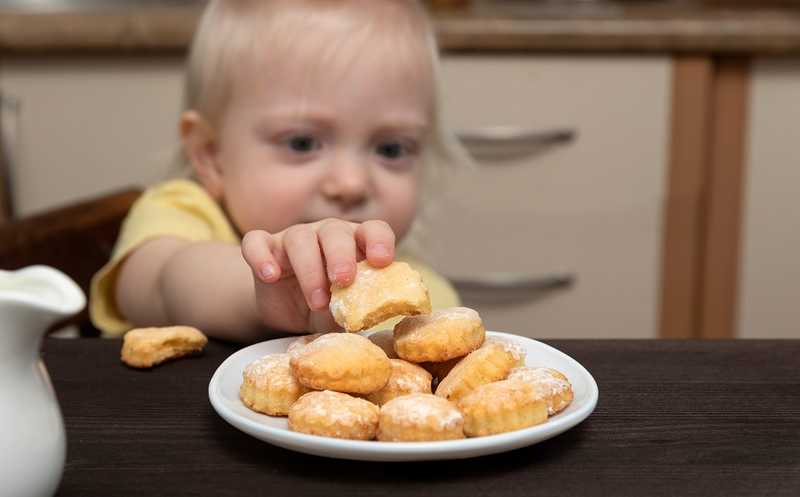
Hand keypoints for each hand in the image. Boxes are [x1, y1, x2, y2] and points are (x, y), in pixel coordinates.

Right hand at [241, 218, 394, 332]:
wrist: (290, 313)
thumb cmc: (329, 308)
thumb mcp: (346, 313)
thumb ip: (359, 312)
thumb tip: (372, 323)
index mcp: (356, 244)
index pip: (373, 230)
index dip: (379, 241)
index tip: (382, 261)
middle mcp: (327, 234)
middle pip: (334, 231)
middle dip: (341, 255)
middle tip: (343, 281)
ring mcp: (294, 238)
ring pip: (299, 238)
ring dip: (309, 269)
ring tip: (316, 302)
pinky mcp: (265, 248)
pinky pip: (256, 242)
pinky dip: (260, 256)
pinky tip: (269, 276)